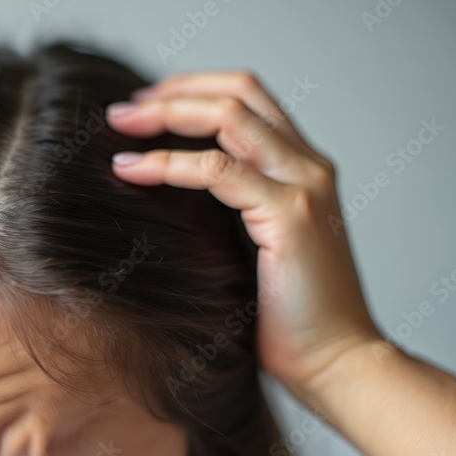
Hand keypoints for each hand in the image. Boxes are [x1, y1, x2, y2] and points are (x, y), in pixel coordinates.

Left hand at [105, 70, 382, 401]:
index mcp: (302, 171)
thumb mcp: (252, 252)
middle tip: (123, 112)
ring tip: (119, 125)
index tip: (144, 110)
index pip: (248, 102)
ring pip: (229, 118)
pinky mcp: (289, 216)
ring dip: (167, 113)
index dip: (193, 92)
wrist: (336, 364)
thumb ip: (226, 216)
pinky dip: (169, 164)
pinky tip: (133, 170)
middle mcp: (308, 167)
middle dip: (175, 91)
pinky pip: (218, 171)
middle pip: (240, 92)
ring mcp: (303, 187)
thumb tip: (162, 201)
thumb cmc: (290, 322)